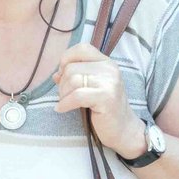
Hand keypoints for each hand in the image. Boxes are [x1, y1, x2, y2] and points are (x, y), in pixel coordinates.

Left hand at [53, 43, 145, 157]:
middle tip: (65, 96)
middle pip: (72, 68)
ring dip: (63, 95)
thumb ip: (75, 76)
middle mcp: (109, 69)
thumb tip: (55, 74)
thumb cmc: (104, 109)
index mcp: (106, 63)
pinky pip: (76, 96)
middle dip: (62, 84)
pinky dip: (64, 104)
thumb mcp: (91, 87)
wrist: (123, 129)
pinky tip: (61, 109)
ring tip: (66, 103)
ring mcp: (109, 83)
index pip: (82, 48)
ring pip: (72, 81)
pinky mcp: (106, 98)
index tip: (62, 75)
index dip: (66, 59)